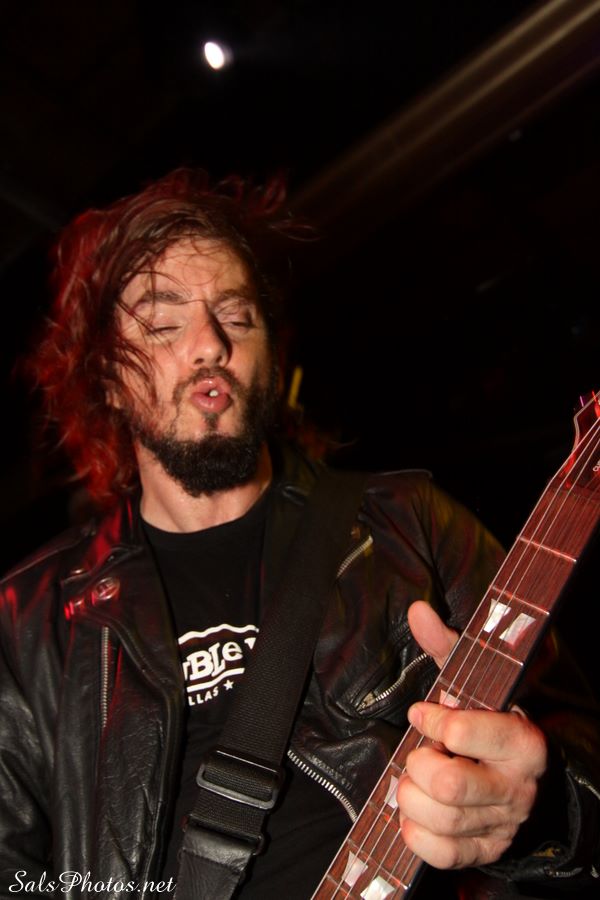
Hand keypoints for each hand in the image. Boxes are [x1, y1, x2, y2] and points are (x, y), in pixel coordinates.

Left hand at [396, 601, 547, 868]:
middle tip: (423, 752)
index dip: (433, 720)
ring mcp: (502, 824)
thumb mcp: (474, 680)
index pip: (464, 733)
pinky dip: (416, 830)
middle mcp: (517, 788)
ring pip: (438, 819)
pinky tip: (418, 809)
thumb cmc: (487, 720)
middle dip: (420, 763)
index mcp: (523, 742)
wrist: (516, 774)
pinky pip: (438, 853)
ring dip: (412, 795)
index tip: (424, 713)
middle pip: (449, 784)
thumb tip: (417, 610)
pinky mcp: (484, 851)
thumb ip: (446, 646)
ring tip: (418, 778)